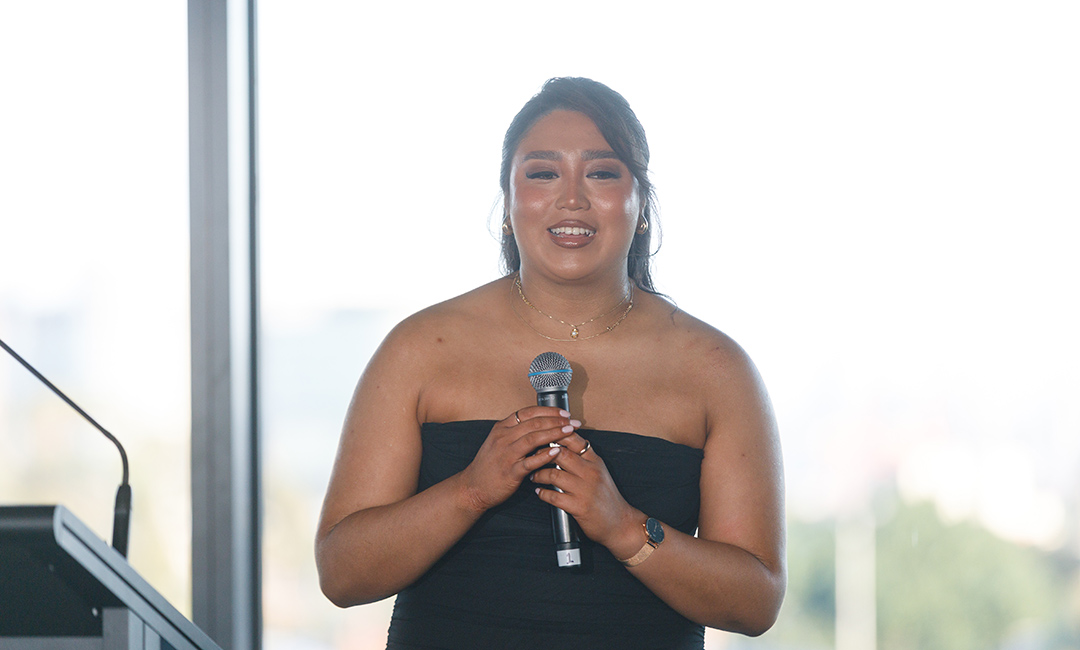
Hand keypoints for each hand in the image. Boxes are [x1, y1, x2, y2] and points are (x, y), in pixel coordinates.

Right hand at [456, 407, 578, 512]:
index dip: (548, 411)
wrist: (473, 487)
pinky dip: (544, 456)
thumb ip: (517, 432)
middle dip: (556, 421)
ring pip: (533, 438)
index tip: (564, 413)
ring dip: (554, 433)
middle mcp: (503, 437)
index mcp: (502, 428)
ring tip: (569, 432)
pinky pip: (529, 461)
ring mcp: (506, 454)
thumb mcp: (499, 442)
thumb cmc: (490, 465)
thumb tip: (541, 425)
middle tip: (573, 422)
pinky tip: (557, 452)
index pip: (528, 412)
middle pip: (534, 423)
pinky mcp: (510, 471)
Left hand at [530, 431, 638, 550]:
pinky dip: (542, 493)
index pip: (574, 439)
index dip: (555, 434)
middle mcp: (591, 472)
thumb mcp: (599, 471)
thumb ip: (583, 458)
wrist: (620, 522)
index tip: (542, 436)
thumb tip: (560, 445)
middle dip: (542, 454)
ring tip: (533, 475)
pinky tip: (539, 491)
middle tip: (532, 456)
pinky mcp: (579, 507)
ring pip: (553, 474)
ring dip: (538, 474)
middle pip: (560, 454)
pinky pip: (553, 496)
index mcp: (595, 461)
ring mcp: (585, 490)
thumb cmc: (607, 497)